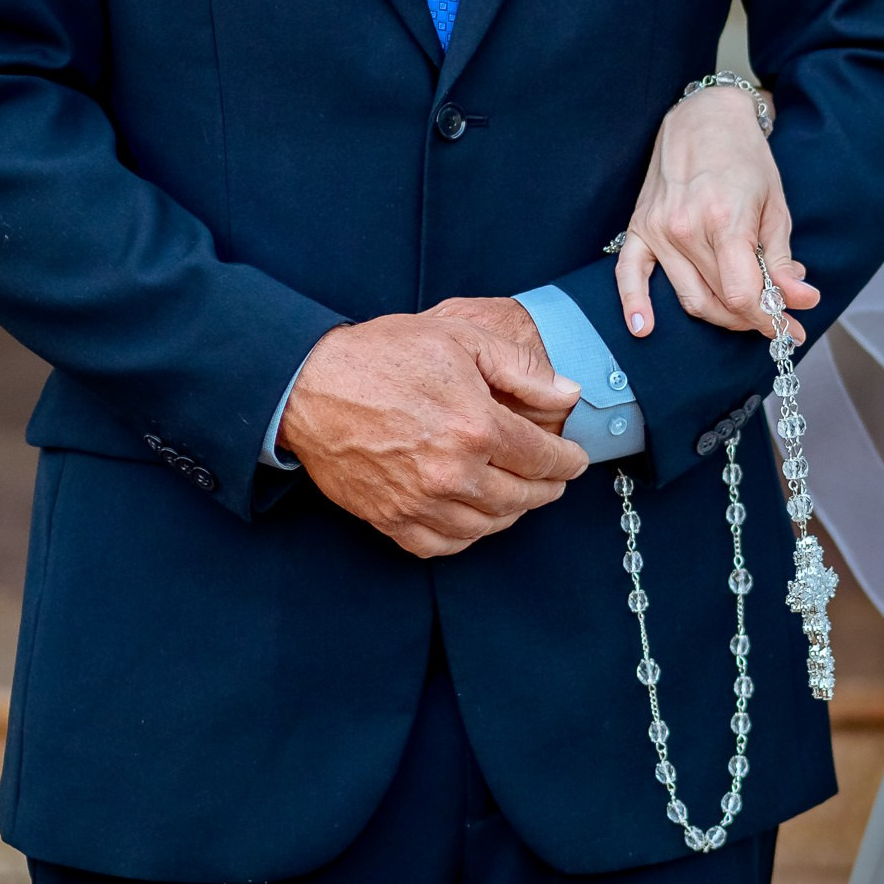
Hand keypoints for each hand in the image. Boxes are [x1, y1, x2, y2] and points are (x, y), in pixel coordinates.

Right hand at [281, 311, 586, 558]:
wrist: (308, 385)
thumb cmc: (382, 356)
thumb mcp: (460, 338)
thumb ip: (521, 367)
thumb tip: (568, 394)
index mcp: (476, 427)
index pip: (544, 459)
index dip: (568, 461)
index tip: (575, 459)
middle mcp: (452, 473)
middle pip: (522, 497)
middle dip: (546, 489)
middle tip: (553, 480)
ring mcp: (420, 502)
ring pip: (487, 525)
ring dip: (512, 513)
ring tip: (519, 496)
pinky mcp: (390, 519)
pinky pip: (442, 544)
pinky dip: (467, 535)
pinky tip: (475, 518)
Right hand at [615, 85, 819, 340]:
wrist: (704, 118)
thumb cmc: (745, 159)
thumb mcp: (776, 206)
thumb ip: (782, 258)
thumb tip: (800, 300)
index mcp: (725, 220)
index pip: (743, 294)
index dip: (770, 318)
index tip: (790, 327)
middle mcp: (686, 229)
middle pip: (718, 301)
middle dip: (751, 319)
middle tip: (777, 321)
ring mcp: (659, 230)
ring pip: (688, 297)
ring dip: (719, 316)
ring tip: (746, 316)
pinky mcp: (640, 228)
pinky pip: (630, 274)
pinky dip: (634, 304)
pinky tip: (643, 328)